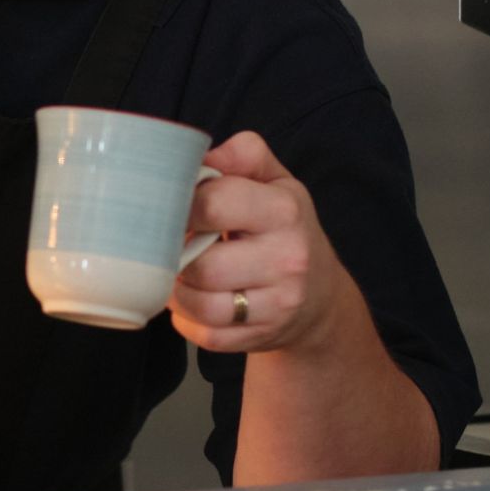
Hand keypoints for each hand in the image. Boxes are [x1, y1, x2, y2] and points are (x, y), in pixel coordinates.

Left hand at [170, 130, 345, 357]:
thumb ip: (242, 156)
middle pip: (202, 264)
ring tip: (177, 274)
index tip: (170, 209)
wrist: (319, 296)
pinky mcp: (260, 336)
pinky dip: (187, 320)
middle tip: (170, 248)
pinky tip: (192, 301)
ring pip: (200, 304)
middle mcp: (287, 259)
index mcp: (284, 211)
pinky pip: (205, 334)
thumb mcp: (275, 183)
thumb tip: (199, 154)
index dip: (179, 206)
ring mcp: (277, 304)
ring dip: (176, 291)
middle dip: (175, 257)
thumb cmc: (283, 230)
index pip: (213, 204)